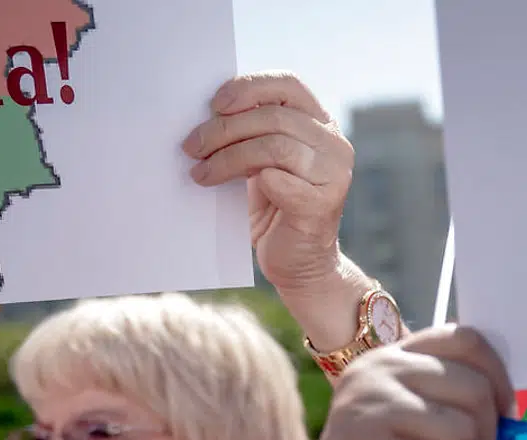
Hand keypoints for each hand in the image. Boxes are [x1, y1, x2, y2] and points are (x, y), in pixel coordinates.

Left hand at [183, 73, 353, 311]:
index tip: (214, 104)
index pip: (289, 86)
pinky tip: (217, 188)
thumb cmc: (276, 212)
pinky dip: (247, 180)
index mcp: (322, 126)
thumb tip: (205, 112)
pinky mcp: (322, 204)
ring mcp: (334, 175)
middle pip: (273, 117)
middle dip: (224, 129)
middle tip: (192, 146)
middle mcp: (335, 146)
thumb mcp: (263, 162)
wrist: (300, 266)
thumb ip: (252, 133)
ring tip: (200, 172)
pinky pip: (277, 179)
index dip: (249, 87)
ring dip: (227, 157)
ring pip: (273, 145)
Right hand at [289, 327, 514, 439]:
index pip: (464, 340)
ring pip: (464, 434)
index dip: (496, 381)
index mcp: (387, 360)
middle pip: (474, 391)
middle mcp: (372, 374)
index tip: (499, 419)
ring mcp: (364, 412)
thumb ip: (451, 403)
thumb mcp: (418, 431)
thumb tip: (511, 403)